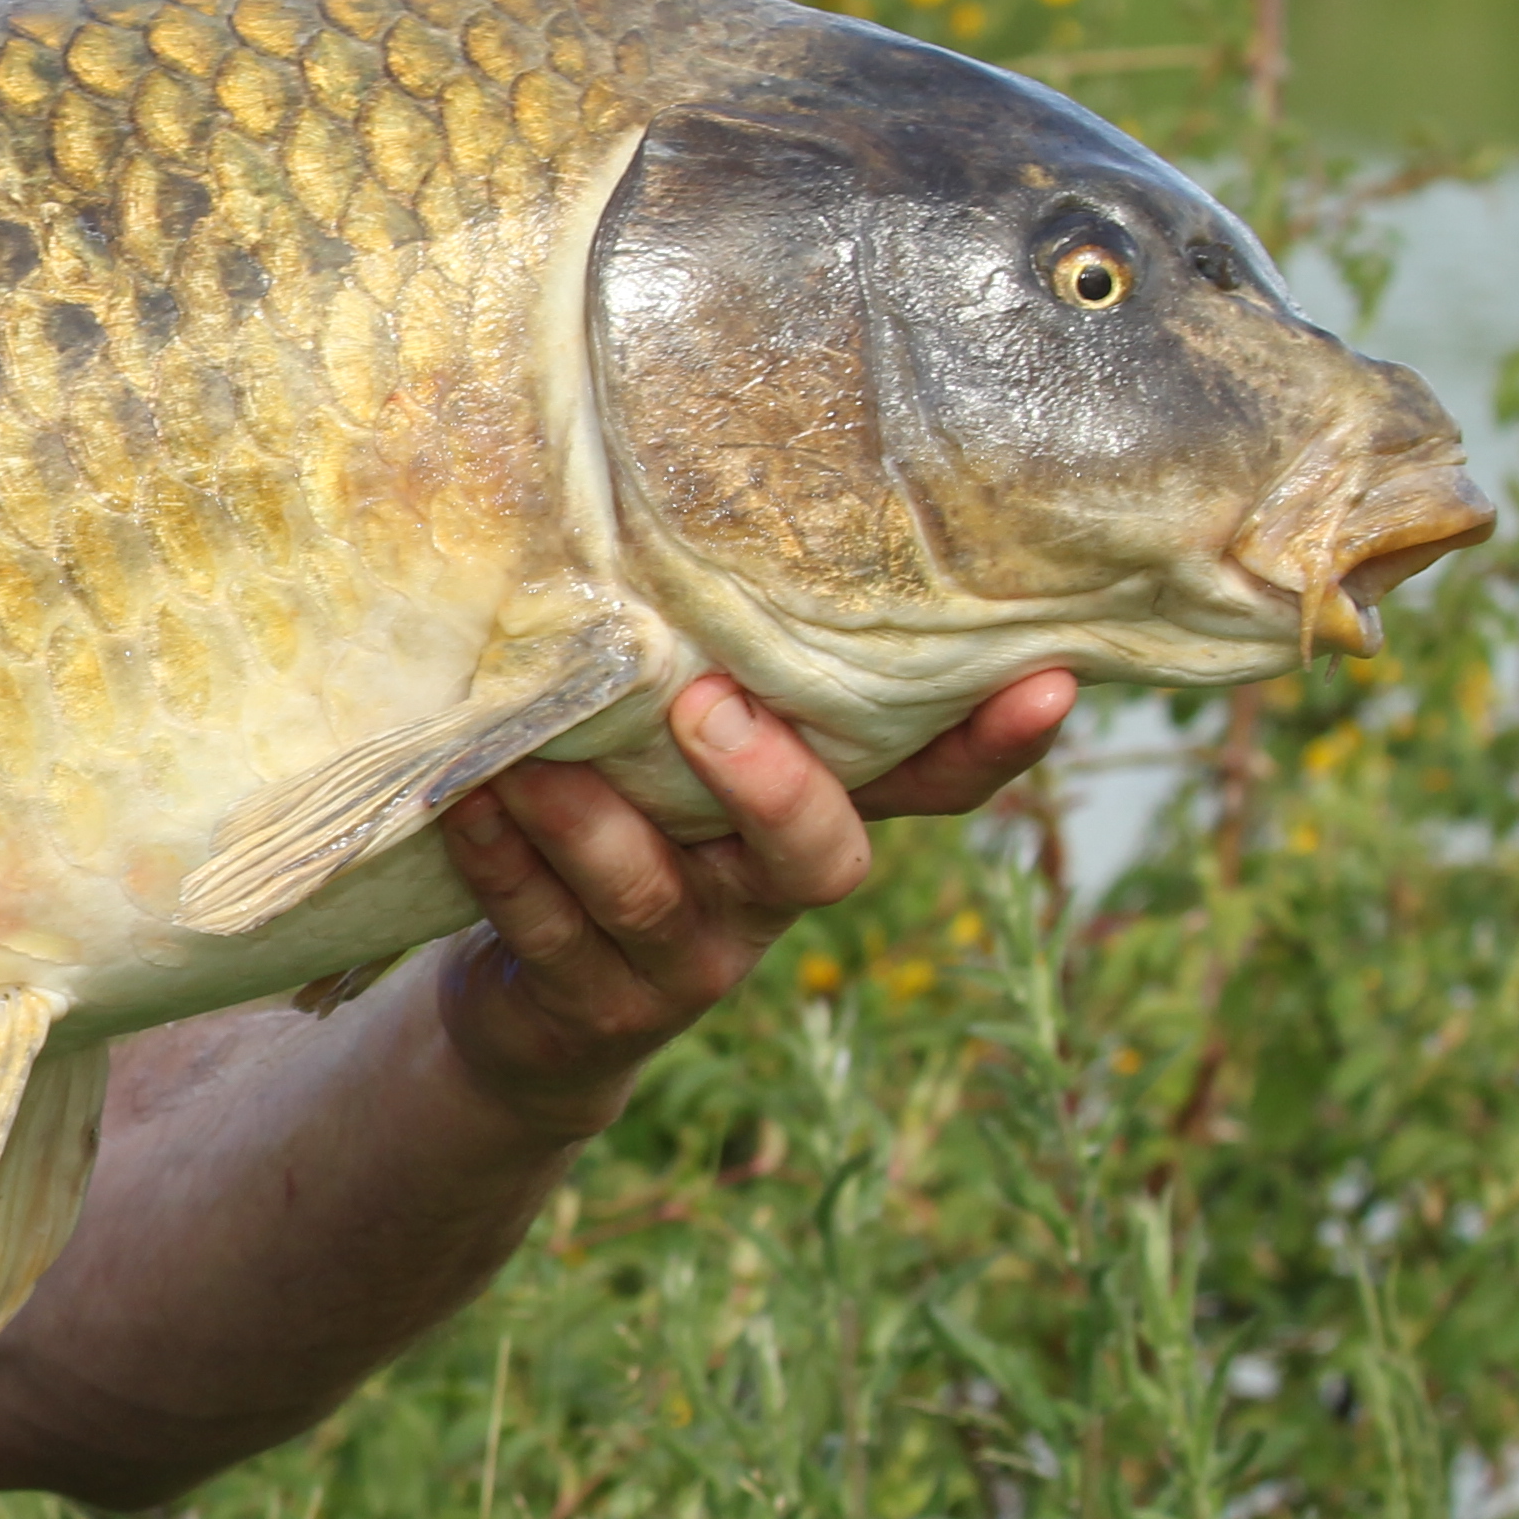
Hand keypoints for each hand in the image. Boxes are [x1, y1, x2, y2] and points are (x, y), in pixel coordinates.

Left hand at [424, 670, 1071, 1138]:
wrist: (537, 1006)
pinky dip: (505, 862)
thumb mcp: (677, 750)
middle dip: (770, 786)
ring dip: (590, 821)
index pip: (933, 787)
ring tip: (530, 755)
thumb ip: (700, 671)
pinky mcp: (596, 1005)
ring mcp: (688, 960)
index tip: (1046, 682)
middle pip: (821, 859)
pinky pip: (550, 932)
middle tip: (707, 708)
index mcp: (812, 816)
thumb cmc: (621, 819)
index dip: (992, 748)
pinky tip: (471, 801)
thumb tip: (676, 512)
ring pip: (654, 894)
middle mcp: (768, 894)